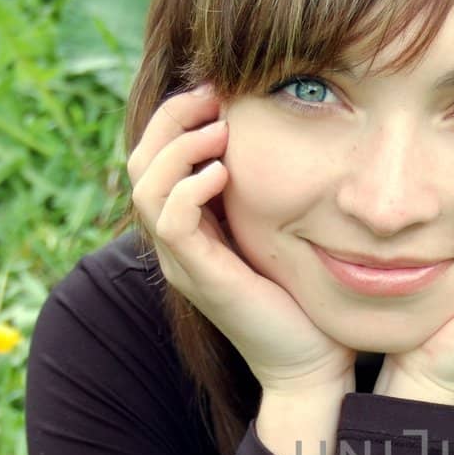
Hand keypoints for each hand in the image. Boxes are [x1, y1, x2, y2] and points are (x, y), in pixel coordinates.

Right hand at [128, 83, 356, 394]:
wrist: (312, 364)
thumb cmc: (305, 298)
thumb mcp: (283, 230)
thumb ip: (271, 191)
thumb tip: (289, 135)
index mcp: (192, 227)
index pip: (157, 158)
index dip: (178, 117)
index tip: (218, 90)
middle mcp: (178, 243)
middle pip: (140, 163)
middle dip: (171, 119)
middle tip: (212, 94)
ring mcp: (184, 262)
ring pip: (145, 187)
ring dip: (179, 148)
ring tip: (220, 129)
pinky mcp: (201, 278)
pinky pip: (171, 221)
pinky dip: (189, 187)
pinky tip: (223, 171)